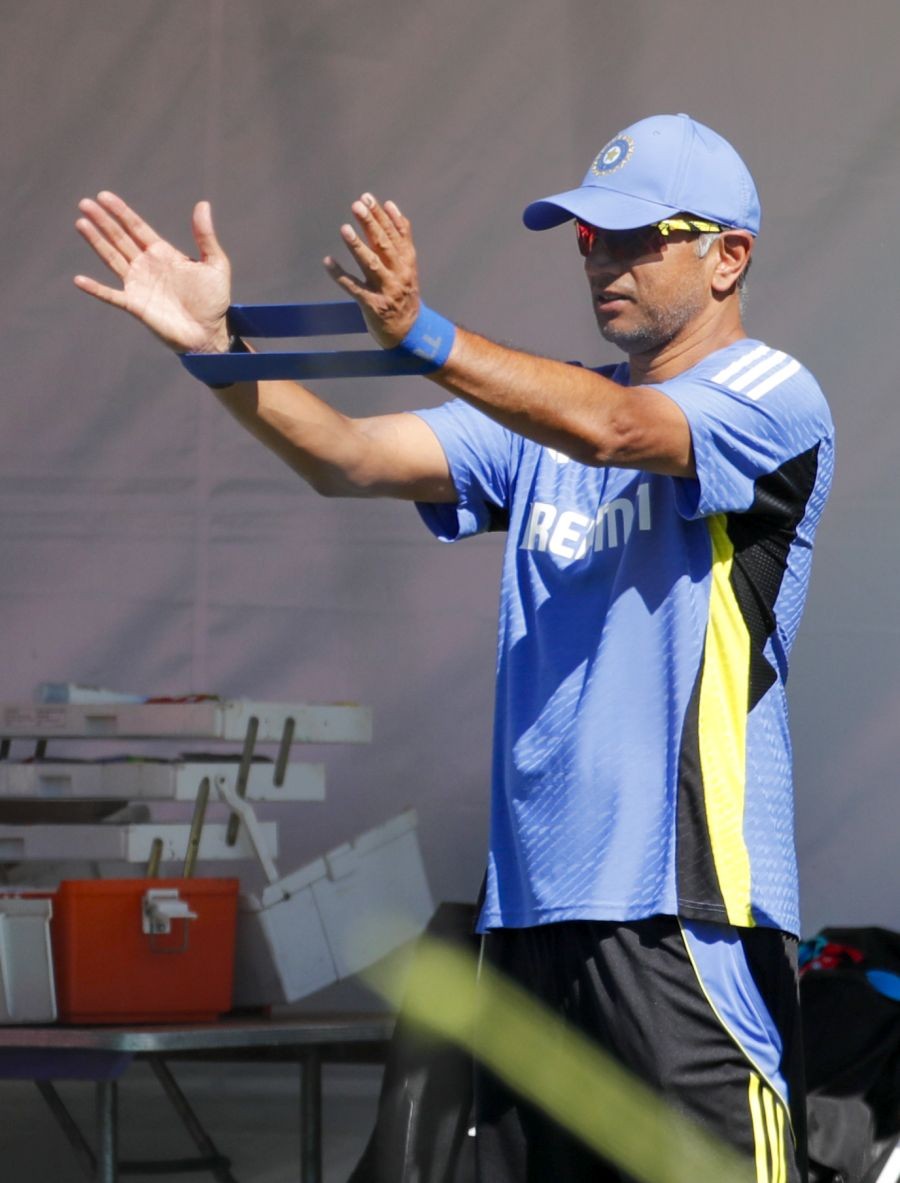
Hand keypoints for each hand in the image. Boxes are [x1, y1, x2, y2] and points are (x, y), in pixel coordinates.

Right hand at [74, 193, 231, 353]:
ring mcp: (138, 285)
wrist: (209, 333)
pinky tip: (79, 280)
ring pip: (112, 258)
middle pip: (120, 238)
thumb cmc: (214, 301)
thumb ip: (206, 236)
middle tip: (85, 203)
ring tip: (81, 223)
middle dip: (103, 221)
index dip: (121, 212)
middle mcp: (146, 265)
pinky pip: (111, 296)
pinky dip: (96, 289)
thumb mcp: (215, 264)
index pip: (137, 227)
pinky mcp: (135, 305)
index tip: (104, 196)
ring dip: (96, 242)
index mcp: (163, 253)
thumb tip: (203, 204)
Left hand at [323, 194, 419, 347]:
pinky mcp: (372, 305)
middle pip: (384, 245)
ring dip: (357, 246)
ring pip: (371, 264)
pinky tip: (328, 262)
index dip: (383, 216)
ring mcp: (386, 290)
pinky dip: (340, 275)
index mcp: (408, 263)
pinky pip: (354, 288)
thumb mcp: (409, 266)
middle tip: (357, 206)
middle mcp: (399, 275)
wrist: (411, 332)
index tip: (370, 199)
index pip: (396, 235)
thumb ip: (401, 239)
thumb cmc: (405, 295)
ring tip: (345, 229)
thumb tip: (391, 207)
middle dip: (371, 224)